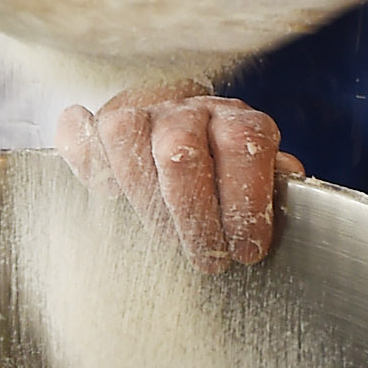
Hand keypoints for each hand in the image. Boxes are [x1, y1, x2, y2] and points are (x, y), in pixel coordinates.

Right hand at [55, 81, 305, 270]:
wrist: (180, 129)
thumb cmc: (225, 174)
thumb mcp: (260, 180)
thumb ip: (276, 187)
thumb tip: (291, 190)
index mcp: (235, 120)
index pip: (244, 142)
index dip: (246, 201)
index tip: (247, 250)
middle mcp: (186, 109)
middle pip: (181, 147)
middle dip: (193, 214)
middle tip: (205, 258)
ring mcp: (137, 113)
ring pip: (125, 136)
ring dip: (143, 196)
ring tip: (161, 237)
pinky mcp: (95, 124)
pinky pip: (77, 130)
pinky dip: (84, 158)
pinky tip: (103, 191)